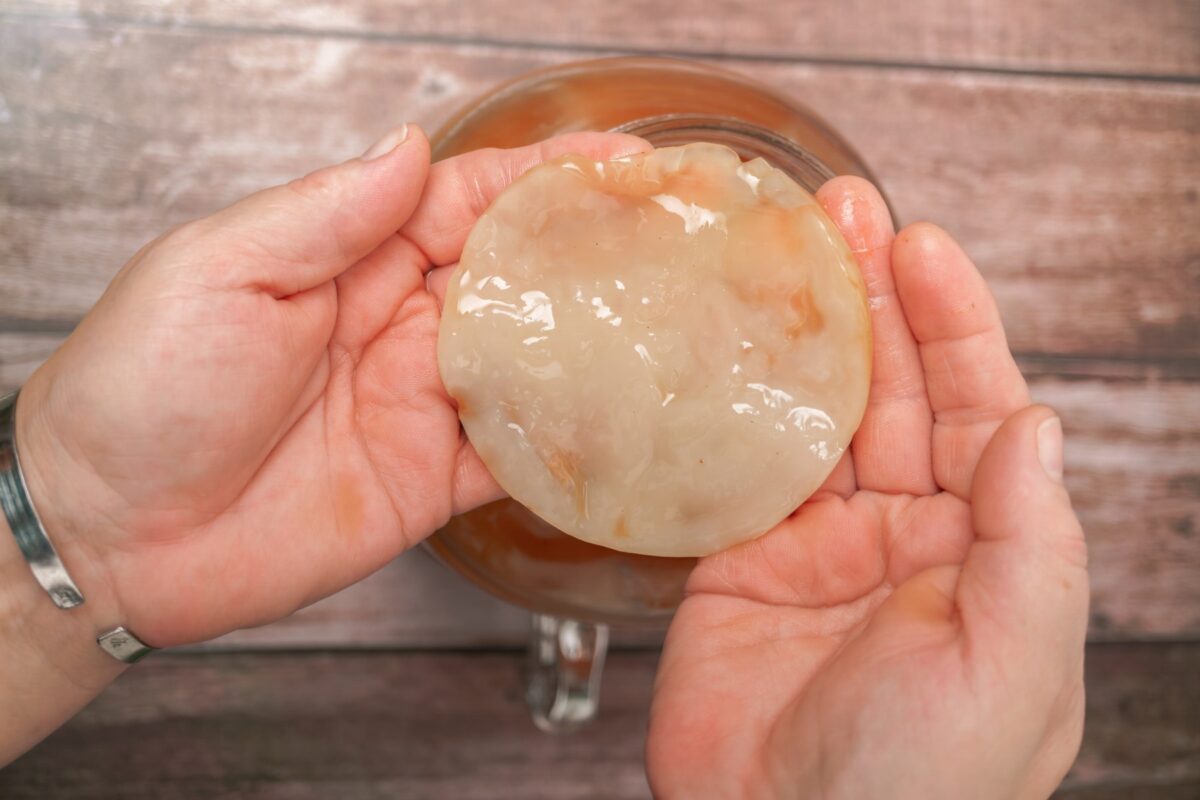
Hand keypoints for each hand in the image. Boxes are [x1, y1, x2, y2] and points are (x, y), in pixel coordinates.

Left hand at [15, 125, 649, 646]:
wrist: (112, 535)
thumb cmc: (143, 388)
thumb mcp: (222, 271)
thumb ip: (326, 215)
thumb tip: (408, 149)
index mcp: (350, 261)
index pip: (468, 202)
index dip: (545, 179)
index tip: (620, 164)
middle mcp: (400, 327)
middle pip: (519, 278)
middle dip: (595, 256)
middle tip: (675, 244)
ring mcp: (421, 405)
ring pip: (532, 364)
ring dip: (598, 347)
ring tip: (677, 328)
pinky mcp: (430, 481)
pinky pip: (515, 457)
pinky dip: (568, 446)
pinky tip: (624, 429)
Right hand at [647, 179, 1088, 798]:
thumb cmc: (918, 787)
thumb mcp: (1011, 664)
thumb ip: (1030, 542)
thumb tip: (1037, 426)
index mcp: (988, 555)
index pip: (982, 412)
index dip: (956, 324)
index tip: (923, 249)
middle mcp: (909, 538)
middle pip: (898, 393)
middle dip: (876, 300)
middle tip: (843, 211)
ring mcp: (822, 546)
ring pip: (820, 415)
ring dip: (808, 332)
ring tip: (789, 246)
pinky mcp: (743, 561)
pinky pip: (744, 464)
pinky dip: (736, 402)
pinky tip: (728, 343)